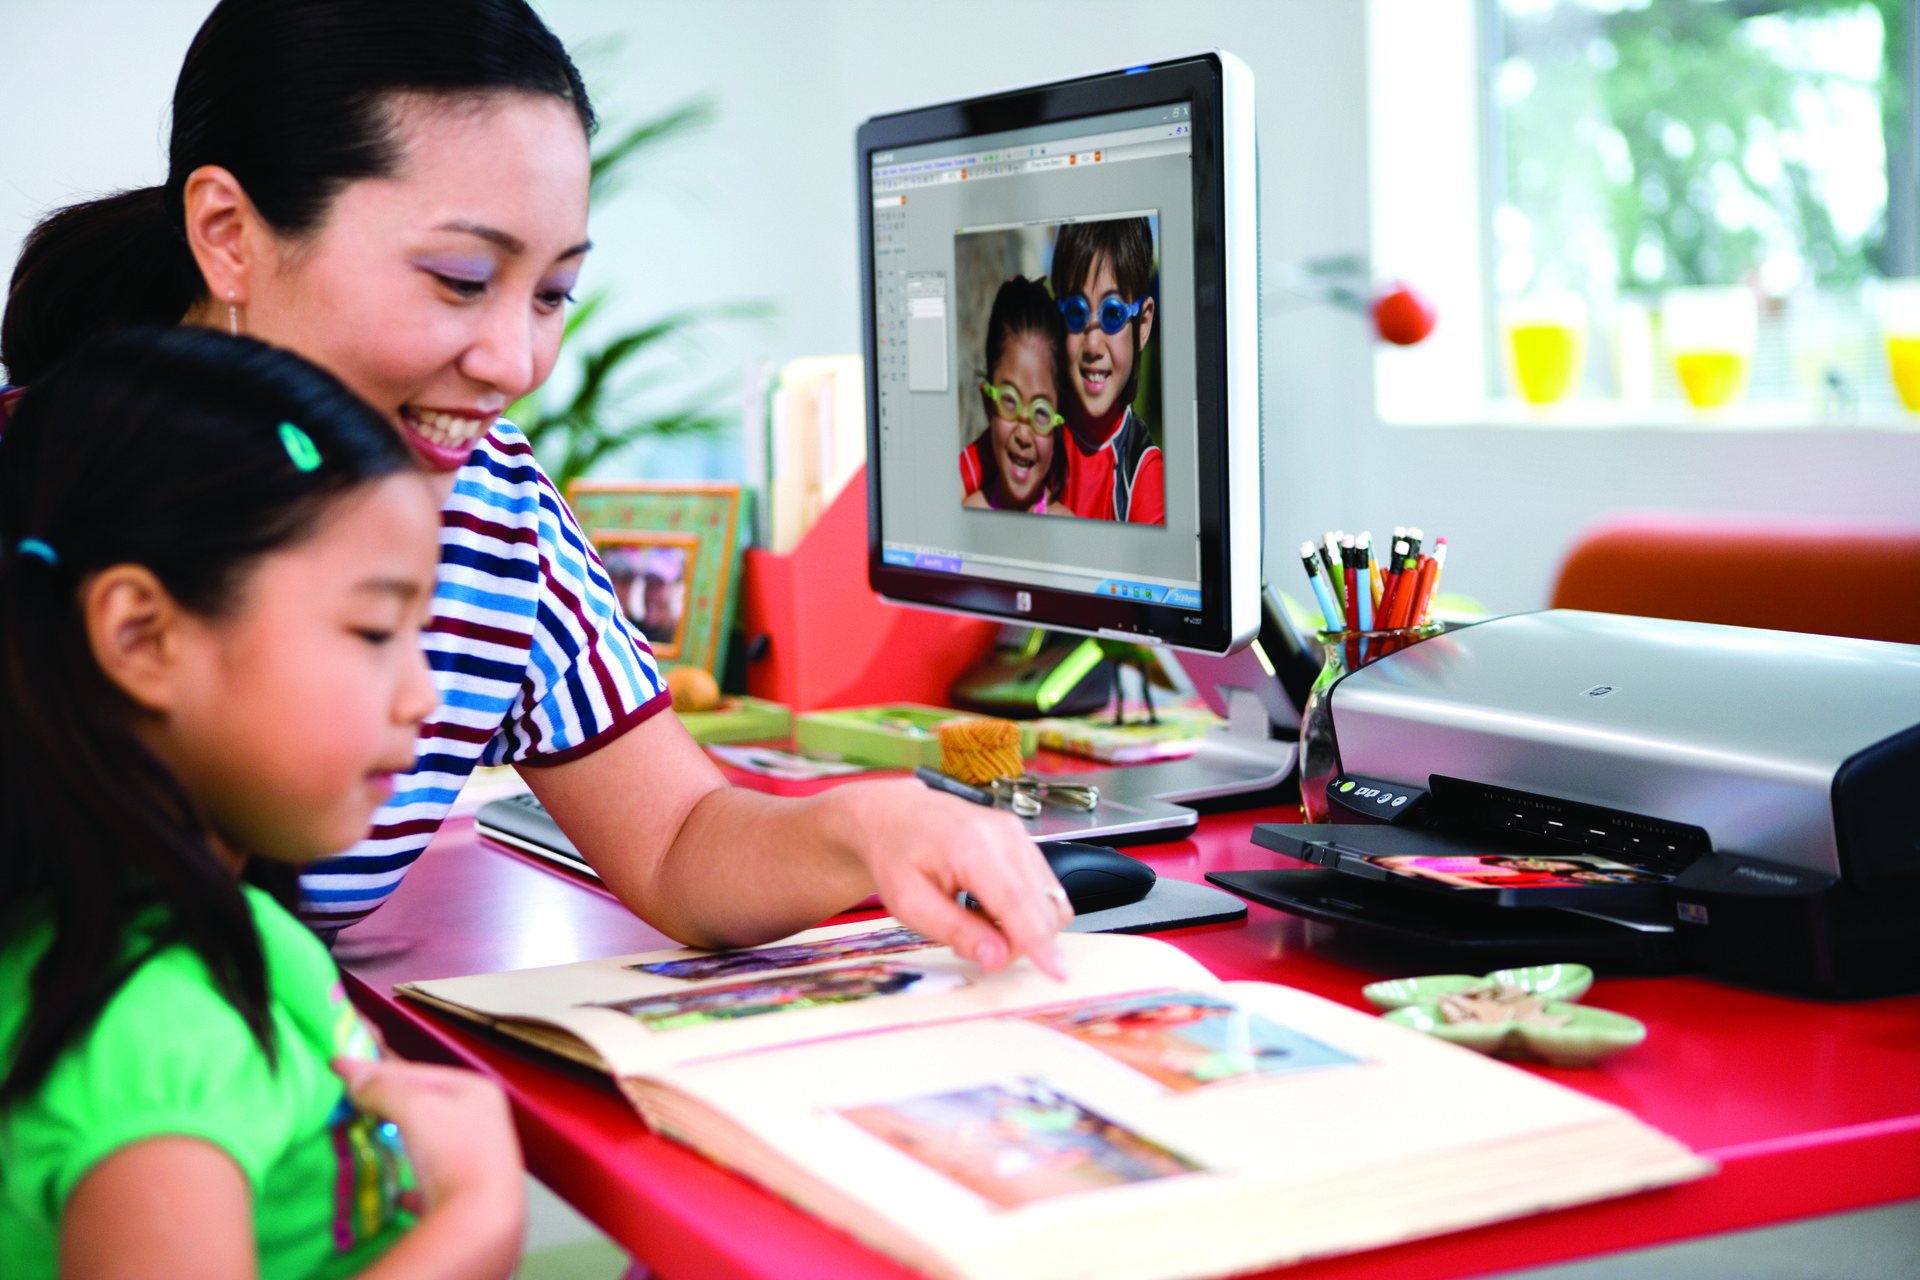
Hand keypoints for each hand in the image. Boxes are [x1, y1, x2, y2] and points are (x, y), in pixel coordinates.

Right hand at [332, 1056, 522, 1214]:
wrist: (480, 1219)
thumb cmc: (453, 1152)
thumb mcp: (414, 1107)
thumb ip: (382, 1087)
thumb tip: (352, 1073)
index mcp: (475, 1089)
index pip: (416, 1070)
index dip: (375, 1069)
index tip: (339, 1067)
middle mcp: (481, 1119)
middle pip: (424, 1104)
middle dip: (388, 1103)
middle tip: (350, 1101)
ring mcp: (476, 1157)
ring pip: (427, 1141)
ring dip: (399, 1139)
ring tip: (368, 1136)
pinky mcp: (465, 1194)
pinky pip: (430, 1182)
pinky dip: (411, 1183)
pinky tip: (398, 1191)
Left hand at [824, 777, 1071, 978]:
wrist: (895, 813)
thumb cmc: (897, 853)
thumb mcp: (910, 902)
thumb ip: (955, 931)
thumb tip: (997, 957)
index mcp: (972, 846)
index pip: (1016, 902)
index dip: (1039, 942)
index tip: (1059, 972)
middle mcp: (1005, 834)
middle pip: (1041, 907)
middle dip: (1020, 942)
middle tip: (974, 945)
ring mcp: (1018, 834)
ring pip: (1050, 900)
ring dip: (1025, 927)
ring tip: (977, 921)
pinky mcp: (1024, 839)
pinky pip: (1043, 888)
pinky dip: (1025, 910)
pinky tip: (989, 907)